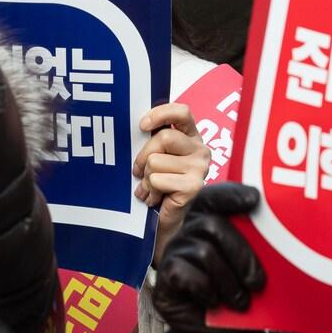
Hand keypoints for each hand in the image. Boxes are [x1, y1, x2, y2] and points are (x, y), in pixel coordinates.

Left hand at [133, 103, 210, 263]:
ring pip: (156, 161)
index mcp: (191, 136)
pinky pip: (158, 180)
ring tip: (151, 188)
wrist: (164, 220)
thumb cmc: (157, 183)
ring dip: (146, 178)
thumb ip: (151, 139)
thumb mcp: (155, 155)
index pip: (182, 112)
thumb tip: (131, 127)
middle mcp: (200, 150)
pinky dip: (150, 191)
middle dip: (144, 156)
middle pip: (164, 137)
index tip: (142, 125)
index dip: (161, 113)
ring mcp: (199, 168)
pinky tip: (155, 198)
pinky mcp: (194, 187)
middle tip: (140, 171)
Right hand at [153, 183, 269, 332]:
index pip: (214, 198)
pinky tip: (212, 302)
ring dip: (229, 282)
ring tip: (238, 301)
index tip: (255, 200)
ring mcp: (173, 253)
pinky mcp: (164, 279)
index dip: (232, 195)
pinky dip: (206, 291)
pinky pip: (186, 274)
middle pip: (213, 225)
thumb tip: (274, 227)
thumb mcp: (252, 270)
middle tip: (257, 284)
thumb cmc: (240, 300)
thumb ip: (254, 246)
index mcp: (210, 222)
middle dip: (242, 256)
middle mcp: (188, 232)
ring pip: (204, 252)